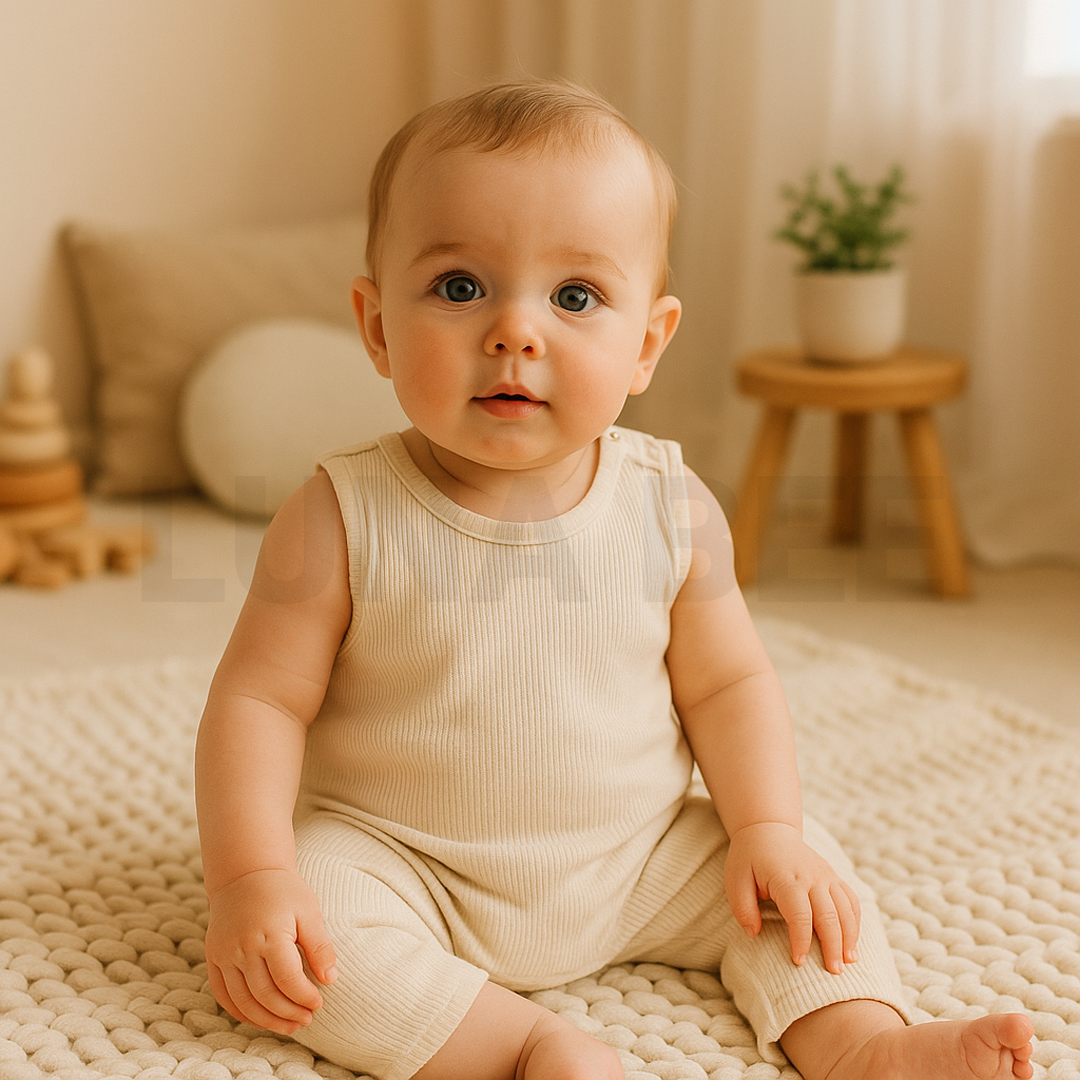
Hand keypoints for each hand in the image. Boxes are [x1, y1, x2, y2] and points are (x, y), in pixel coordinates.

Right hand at [204, 868, 337, 1033]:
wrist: (245, 874)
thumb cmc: (283, 891)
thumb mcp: (308, 911)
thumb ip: (320, 946)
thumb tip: (331, 980)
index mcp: (269, 934)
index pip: (287, 979)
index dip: (304, 997)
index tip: (319, 1004)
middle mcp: (242, 948)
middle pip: (265, 995)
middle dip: (288, 1013)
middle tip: (307, 1019)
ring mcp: (223, 954)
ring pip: (243, 1002)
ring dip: (266, 1020)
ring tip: (289, 1025)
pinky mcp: (213, 958)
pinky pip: (223, 995)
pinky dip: (241, 1012)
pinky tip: (260, 1018)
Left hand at [724, 822, 859, 974]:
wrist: (768, 829)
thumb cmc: (748, 858)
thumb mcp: (735, 879)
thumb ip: (742, 907)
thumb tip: (754, 933)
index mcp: (786, 877)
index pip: (799, 914)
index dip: (801, 940)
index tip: (799, 962)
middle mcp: (811, 876)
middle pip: (828, 914)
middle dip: (832, 945)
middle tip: (834, 972)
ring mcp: (825, 874)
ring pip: (845, 908)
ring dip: (849, 936)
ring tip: (848, 962)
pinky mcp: (833, 876)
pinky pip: (850, 899)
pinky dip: (855, 921)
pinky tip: (852, 942)